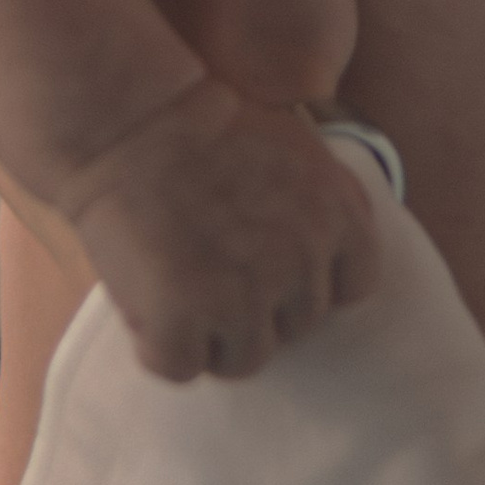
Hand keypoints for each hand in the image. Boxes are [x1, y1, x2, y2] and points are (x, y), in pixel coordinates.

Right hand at [44, 80, 379, 382]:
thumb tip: (330, 272)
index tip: (274, 266)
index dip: (309, 282)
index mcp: (340, 218)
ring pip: (244, 359)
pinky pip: (180, 367)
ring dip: (212, 335)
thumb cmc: (207, 128)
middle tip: (210, 263)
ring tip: (179, 283)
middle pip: (296, 328)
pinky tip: (147, 299)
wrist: (132, 117)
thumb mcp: (300, 152)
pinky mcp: (182, 319)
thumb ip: (326, 212)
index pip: (352, 289)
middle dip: (256, 306)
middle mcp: (301, 262)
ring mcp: (244, 296)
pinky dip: (158, 345)